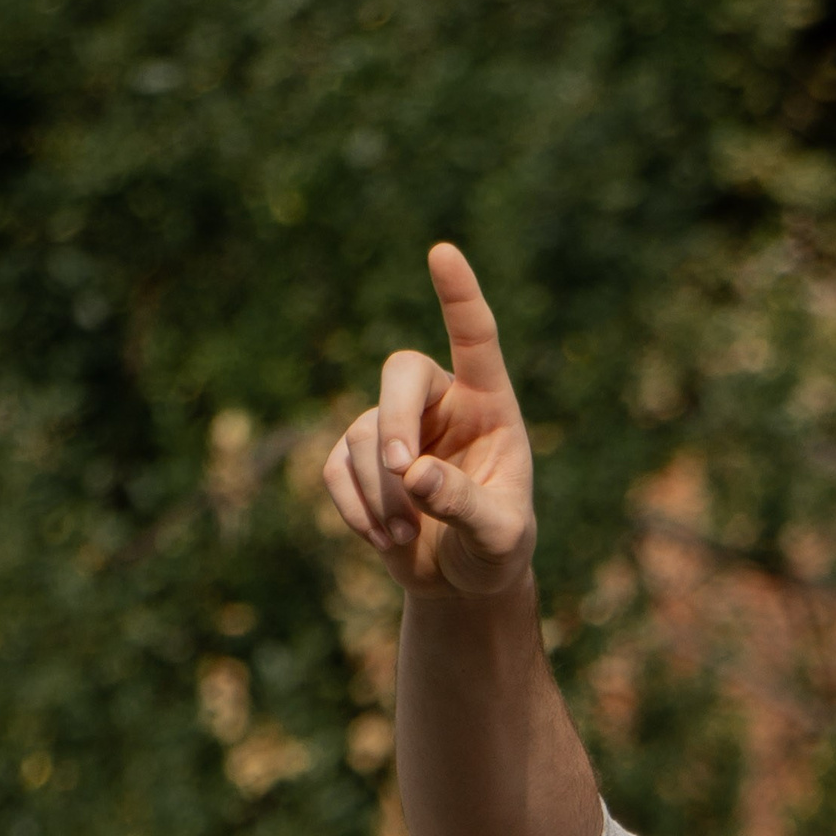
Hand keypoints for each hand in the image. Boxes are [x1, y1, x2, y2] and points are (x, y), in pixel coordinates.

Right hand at [323, 244, 537, 600]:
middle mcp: (441, 402)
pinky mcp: (357, 459)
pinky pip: (336, 469)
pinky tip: (383, 539)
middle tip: (404, 469)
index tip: (441, 253)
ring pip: (364, 434)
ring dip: (380, 492)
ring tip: (404, 537)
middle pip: (401, 372)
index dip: (458, 296)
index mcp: (490, 404)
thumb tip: (413, 472)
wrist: (460, 582)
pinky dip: (354, 508)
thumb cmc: (495, 549)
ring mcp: (394, 426)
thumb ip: (465, 502)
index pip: (475, 339)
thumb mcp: (499, 536)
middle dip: (395, 420)